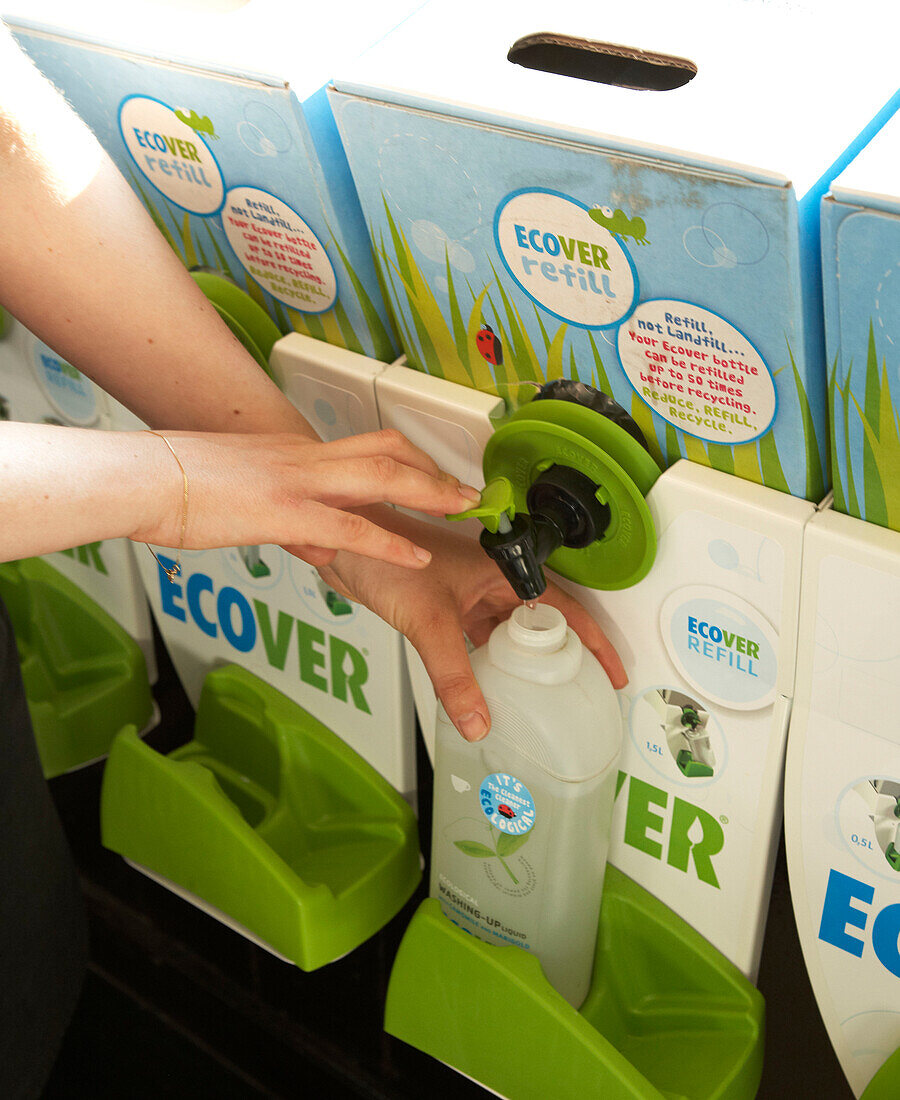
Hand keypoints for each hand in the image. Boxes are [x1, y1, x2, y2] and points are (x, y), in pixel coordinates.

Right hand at [132, 428, 480, 568]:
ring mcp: (297, 482)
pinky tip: (416, 557)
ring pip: (381, 477)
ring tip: (465, 510)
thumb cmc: (179, 487)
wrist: (142, 478)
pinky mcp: (284, 512)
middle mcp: (303, 460)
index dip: (408, 458)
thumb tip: (321, 546)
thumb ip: (290, 522)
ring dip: (429, 493)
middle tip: (467, 489)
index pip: (365, 446)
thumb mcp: (244, 500)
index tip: (436, 472)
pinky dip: (389, 542)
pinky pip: (349, 526)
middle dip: (432, 469)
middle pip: (386, 450)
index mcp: (294, 455)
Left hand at [310, 507, 626, 740]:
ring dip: (520, 662)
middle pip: (539, 623)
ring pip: (506, 632)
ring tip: (539, 698)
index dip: (592, 641)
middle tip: (579, 694)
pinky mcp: (442, 605)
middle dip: (561, 657)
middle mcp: (489, 581)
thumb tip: (477, 722)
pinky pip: (476, 639)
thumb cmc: (385, 554)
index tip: (611, 672)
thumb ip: (453, 675)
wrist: (339, 540)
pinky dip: (485, 662)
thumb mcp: (429, 620)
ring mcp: (466, 593)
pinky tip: (486, 687)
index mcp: (502, 570)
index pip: (563, 609)